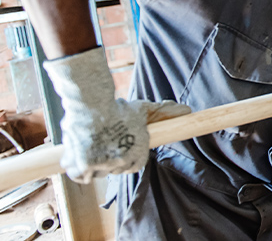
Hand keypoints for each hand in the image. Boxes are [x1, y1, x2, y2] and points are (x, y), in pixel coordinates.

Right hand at [44, 47, 190, 182]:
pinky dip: (75, 166)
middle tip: (101, 144)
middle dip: (106, 160)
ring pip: (95, 173)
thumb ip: (165, 112)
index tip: (116, 149)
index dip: (123, 158)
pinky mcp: (83, 166)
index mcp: (138, 154)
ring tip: (89, 145)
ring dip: (89, 163)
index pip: (132, 167)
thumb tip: (187, 110)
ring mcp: (103, 166)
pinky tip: (76, 154)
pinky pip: (78, 175)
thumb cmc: (119, 108)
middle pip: (113, 170)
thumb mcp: (144, 109)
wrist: (93, 105)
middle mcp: (122, 163)